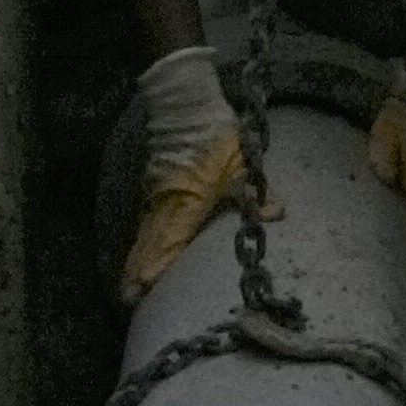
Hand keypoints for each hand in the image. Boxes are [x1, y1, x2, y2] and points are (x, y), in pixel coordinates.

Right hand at [120, 48, 269, 305]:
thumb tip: (278, 212)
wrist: (185, 103)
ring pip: (144, 235)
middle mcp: (166, 202)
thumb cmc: (216, 134)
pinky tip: (137, 255)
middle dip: (138, 274)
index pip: (169, 242)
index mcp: (188, 200)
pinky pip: (145, 222)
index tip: (144, 290)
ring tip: (127, 289)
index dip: (156, 267)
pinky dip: (139, 242)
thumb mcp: (244, 163)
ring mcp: (155, 195)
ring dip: (136, 262)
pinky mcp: (153, 187)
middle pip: (148, 244)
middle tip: (127, 302)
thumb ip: (256, 192)